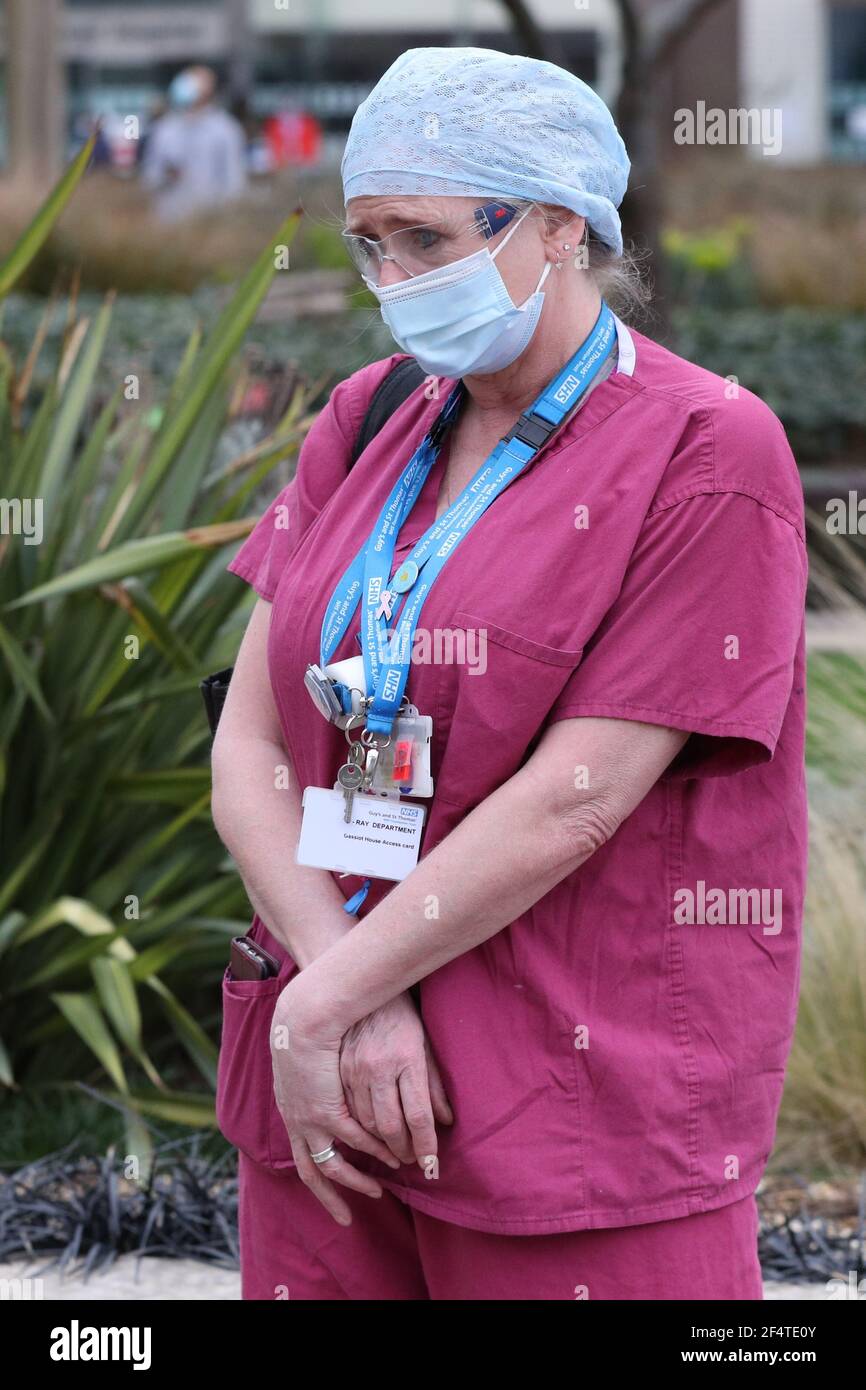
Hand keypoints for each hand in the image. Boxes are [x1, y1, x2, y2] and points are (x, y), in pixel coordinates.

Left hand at [270, 985, 401, 1225]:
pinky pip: (352, 1139)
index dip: (320, 1176)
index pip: (303, 1152)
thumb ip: (326, 1083)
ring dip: (355, 1181)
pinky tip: (389, 1155)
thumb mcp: (314, 1061)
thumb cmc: (316, 1024)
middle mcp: (295, 1119)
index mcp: (291, 1108)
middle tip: (347, 1219)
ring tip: (378, 1190)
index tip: (335, 1192)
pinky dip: (372, 1151)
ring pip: (331, 1164)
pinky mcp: (326, 1109)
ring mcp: (308, 1117)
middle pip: (309, 1172)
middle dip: (330, 1198)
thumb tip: (332, 1094)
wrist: (307, 1009)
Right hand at [339, 991, 453, 1165]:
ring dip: (379, 1147)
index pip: (418, 1115)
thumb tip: (446, 1121)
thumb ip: (434, 1084)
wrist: (360, 990)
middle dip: (402, 1151)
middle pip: (389, 1126)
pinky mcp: (336, 1073)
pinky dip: (358, 1131)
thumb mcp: (424, 1044)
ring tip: (394, 1155)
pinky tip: (369, 1137)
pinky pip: (346, 1112)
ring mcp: (352, 1071)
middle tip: (413, 1161)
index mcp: (405, 1059)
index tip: (432, 1165)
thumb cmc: (400, 1017)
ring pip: (364, 1124)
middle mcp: (377, 1068)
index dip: (426, 1145)